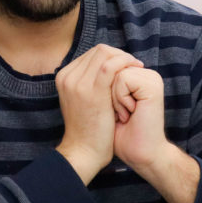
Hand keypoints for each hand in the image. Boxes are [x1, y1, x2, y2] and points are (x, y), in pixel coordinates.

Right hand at [55, 44, 142, 183]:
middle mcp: (68, 76)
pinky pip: (111, 65)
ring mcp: (78, 83)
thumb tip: (107, 68)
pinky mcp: (92, 91)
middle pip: (99, 50)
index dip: (113, 56)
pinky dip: (125, 64)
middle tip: (135, 66)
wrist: (84, 152)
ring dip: (124, 59)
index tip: (127, 66)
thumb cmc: (88, 130)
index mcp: (65, 77)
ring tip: (137, 69)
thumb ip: (88, 83)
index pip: (93, 54)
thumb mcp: (81, 101)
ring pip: (105, 54)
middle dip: (120, 55)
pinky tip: (136, 71)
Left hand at [113, 67, 199, 202]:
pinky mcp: (153, 85)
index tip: (113, 108)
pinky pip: (123, 79)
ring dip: (113, 95)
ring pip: (115, 71)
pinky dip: (120, 98)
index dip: (103, 85)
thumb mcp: (106, 101)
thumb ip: (104, 81)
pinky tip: (129, 113)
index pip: (108, 63)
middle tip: (119, 112)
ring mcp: (152, 78)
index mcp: (137, 76)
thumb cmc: (118, 133)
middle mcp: (146, 74)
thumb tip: (92, 65)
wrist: (137, 154)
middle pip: (110, 64)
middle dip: (107, 90)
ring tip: (123, 114)